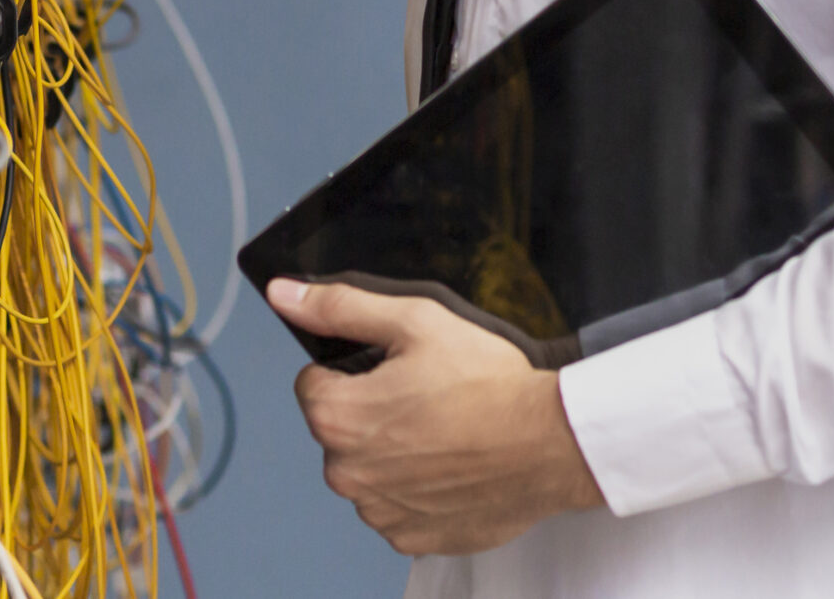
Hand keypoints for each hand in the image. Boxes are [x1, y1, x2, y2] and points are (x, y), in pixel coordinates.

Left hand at [273, 278, 606, 557]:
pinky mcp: (411, 536)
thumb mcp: (414, 321)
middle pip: (340, 429)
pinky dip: (418, 489)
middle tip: (426, 397)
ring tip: (444, 432)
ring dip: (394, 453)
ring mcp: (378, 510)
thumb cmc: (487, 385)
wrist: (547, 444)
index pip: (313, 383)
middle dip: (372, 411)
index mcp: (336, 416)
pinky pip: (398, 507)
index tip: (393, 371)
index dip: (353, 370)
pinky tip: (452, 467)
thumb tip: (286, 296)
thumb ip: (341, 307)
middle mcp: (346, 472)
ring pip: (369, 470)